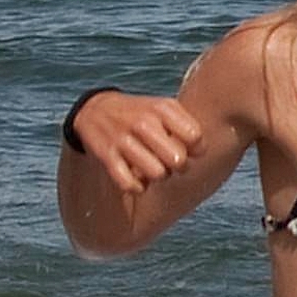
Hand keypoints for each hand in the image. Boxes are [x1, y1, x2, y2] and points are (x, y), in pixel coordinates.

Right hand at [72, 90, 203, 196]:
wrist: (97, 110)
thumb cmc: (142, 114)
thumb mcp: (165, 108)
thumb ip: (187, 126)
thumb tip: (198, 153)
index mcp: (162, 109)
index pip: (195, 137)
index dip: (197, 149)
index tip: (189, 149)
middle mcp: (143, 122)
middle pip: (178, 159)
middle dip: (180, 166)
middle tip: (172, 162)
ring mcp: (123, 139)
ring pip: (157, 174)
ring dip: (159, 176)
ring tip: (155, 168)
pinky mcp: (107, 155)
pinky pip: (130, 184)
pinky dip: (138, 187)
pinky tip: (138, 179)